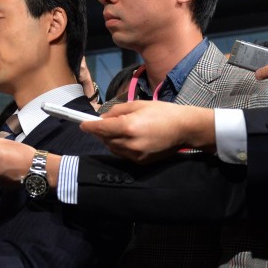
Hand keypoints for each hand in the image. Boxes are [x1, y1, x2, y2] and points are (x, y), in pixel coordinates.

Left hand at [80, 101, 216, 162]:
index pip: (101, 129)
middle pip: (105, 139)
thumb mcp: (138, 105)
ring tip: (117, 130)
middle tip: (102, 124)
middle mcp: (130, 143)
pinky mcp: (141, 162)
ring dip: (109, 140)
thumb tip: (103, 118)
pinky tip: (127, 139)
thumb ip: (117, 111)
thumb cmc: (162, 112)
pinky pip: (123, 154)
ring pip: (113, 148)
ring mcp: (136, 155)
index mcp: (129, 127)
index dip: (89, 126)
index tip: (82, 124)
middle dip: (100, 132)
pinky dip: (120, 147)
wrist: (184, 129)